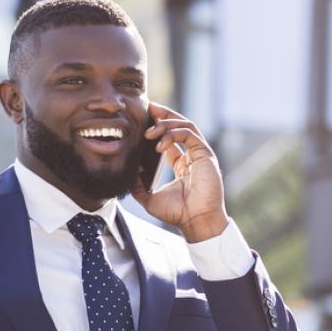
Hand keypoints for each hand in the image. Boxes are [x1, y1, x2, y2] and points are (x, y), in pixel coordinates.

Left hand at [130, 101, 229, 242]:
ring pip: (185, 125)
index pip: (171, 139)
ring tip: (149, 131)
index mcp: (182, 165)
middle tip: (148, 108)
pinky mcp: (205, 154)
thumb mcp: (149, 198)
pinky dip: (173, 134)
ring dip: (165, 124)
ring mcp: (200, 154)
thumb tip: (126, 173)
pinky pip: (189, 133)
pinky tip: (159, 144)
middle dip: (163, 115)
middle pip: (179, 126)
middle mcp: (192, 156)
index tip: (144, 118)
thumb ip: (138, 185)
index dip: (158, 126)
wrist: (195, 221)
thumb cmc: (177, 213)